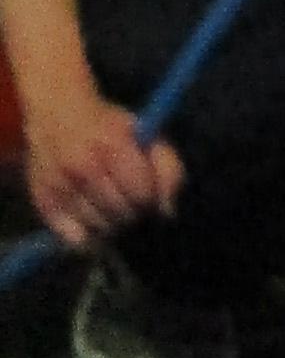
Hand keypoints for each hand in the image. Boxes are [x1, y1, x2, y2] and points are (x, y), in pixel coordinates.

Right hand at [22, 74, 181, 248]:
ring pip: (101, 230)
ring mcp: (60, 188)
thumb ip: (167, 167)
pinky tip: (94, 220)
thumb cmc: (108, 126)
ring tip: (112, 207)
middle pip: (122, 214)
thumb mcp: (145, 132)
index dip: (151, 198)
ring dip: (113, 225)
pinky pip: (77, 241)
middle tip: (130, 202)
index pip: (142, 193)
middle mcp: (83, 167)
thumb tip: (168, 211)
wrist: (57, 117)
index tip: (148, 193)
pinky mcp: (44, 204)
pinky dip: (90, 238)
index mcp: (113, 144)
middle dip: (133, 212)